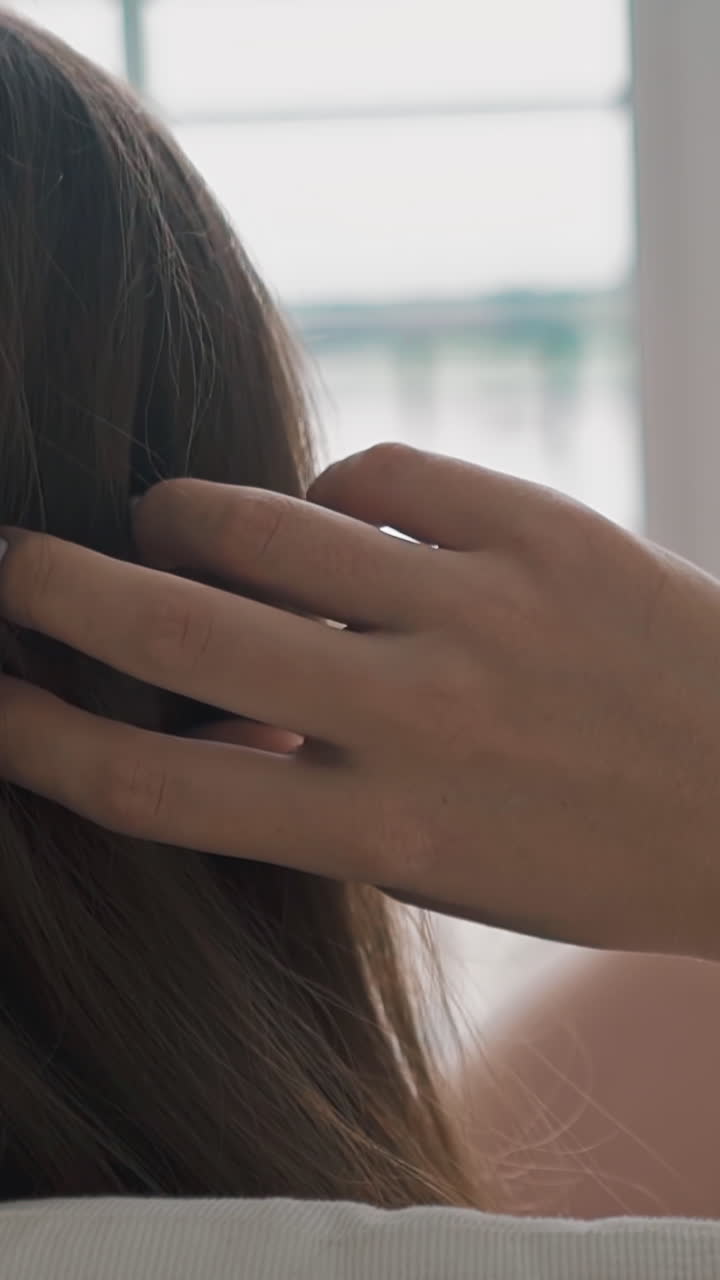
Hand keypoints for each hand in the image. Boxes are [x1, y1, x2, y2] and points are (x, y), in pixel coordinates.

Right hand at [0, 443, 718, 960]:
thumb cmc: (599, 853)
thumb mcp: (448, 870)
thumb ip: (322, 797)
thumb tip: (218, 715)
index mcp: (385, 833)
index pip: (155, 785)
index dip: (38, 737)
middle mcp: (418, 717)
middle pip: (175, 629)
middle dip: (54, 585)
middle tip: (9, 560)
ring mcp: (480, 610)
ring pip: (261, 521)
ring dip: (182, 512)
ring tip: (163, 518)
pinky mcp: (541, 528)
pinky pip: (382, 477)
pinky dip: (335, 494)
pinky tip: (344, 520)